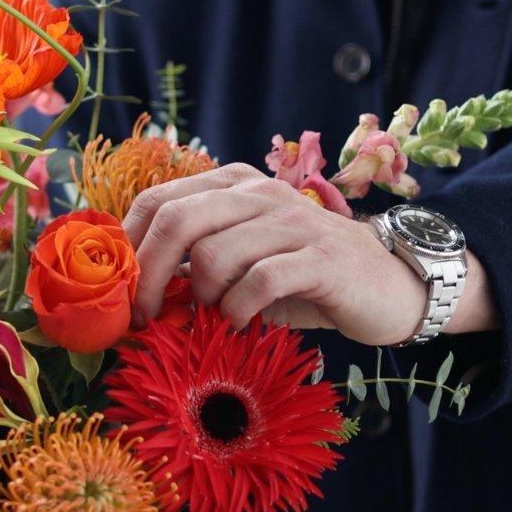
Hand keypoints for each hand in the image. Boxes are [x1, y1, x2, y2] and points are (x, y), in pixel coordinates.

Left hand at [123, 164, 430, 345]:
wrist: (388, 287)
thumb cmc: (301, 279)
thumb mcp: (239, 264)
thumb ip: (192, 265)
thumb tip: (132, 290)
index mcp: (231, 186)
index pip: (157, 201)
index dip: (130, 249)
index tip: (123, 292)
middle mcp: (259, 193)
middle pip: (176, 221)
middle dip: (150, 276)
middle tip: (147, 317)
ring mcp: (292, 221)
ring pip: (214, 254)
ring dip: (203, 300)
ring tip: (215, 319)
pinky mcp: (320, 257)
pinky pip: (257, 282)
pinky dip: (238, 312)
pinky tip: (242, 325)